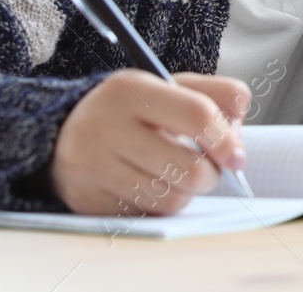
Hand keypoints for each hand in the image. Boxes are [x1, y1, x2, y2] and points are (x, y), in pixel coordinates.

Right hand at [51, 70, 249, 215]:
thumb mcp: (168, 86)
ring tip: (177, 173)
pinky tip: (152, 185)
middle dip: (211, 173)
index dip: (226, 139)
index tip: (238, 157)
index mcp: (130, 90)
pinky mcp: (87, 201)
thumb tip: (239, 128)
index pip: (196, 114)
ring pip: (171, 198)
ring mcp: (93, 167)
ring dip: (187, 191)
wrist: (63, 133)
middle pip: (188, 168)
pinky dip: (161, 204)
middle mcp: (106, 127)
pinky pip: (147, 214)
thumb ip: (215, 95)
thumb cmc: (131, 110)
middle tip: (208, 167)